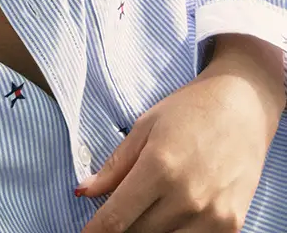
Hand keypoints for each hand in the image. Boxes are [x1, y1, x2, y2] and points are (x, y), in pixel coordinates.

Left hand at [77, 62, 282, 231]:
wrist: (242, 106)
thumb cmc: (190, 110)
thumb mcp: (145, 126)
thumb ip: (115, 164)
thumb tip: (84, 191)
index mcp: (159, 167)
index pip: (117, 217)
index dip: (96, 231)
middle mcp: (186, 196)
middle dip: (121, 228)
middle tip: (118, 213)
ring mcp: (212, 215)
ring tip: (144, 212)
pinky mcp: (231, 224)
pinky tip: (170, 216)